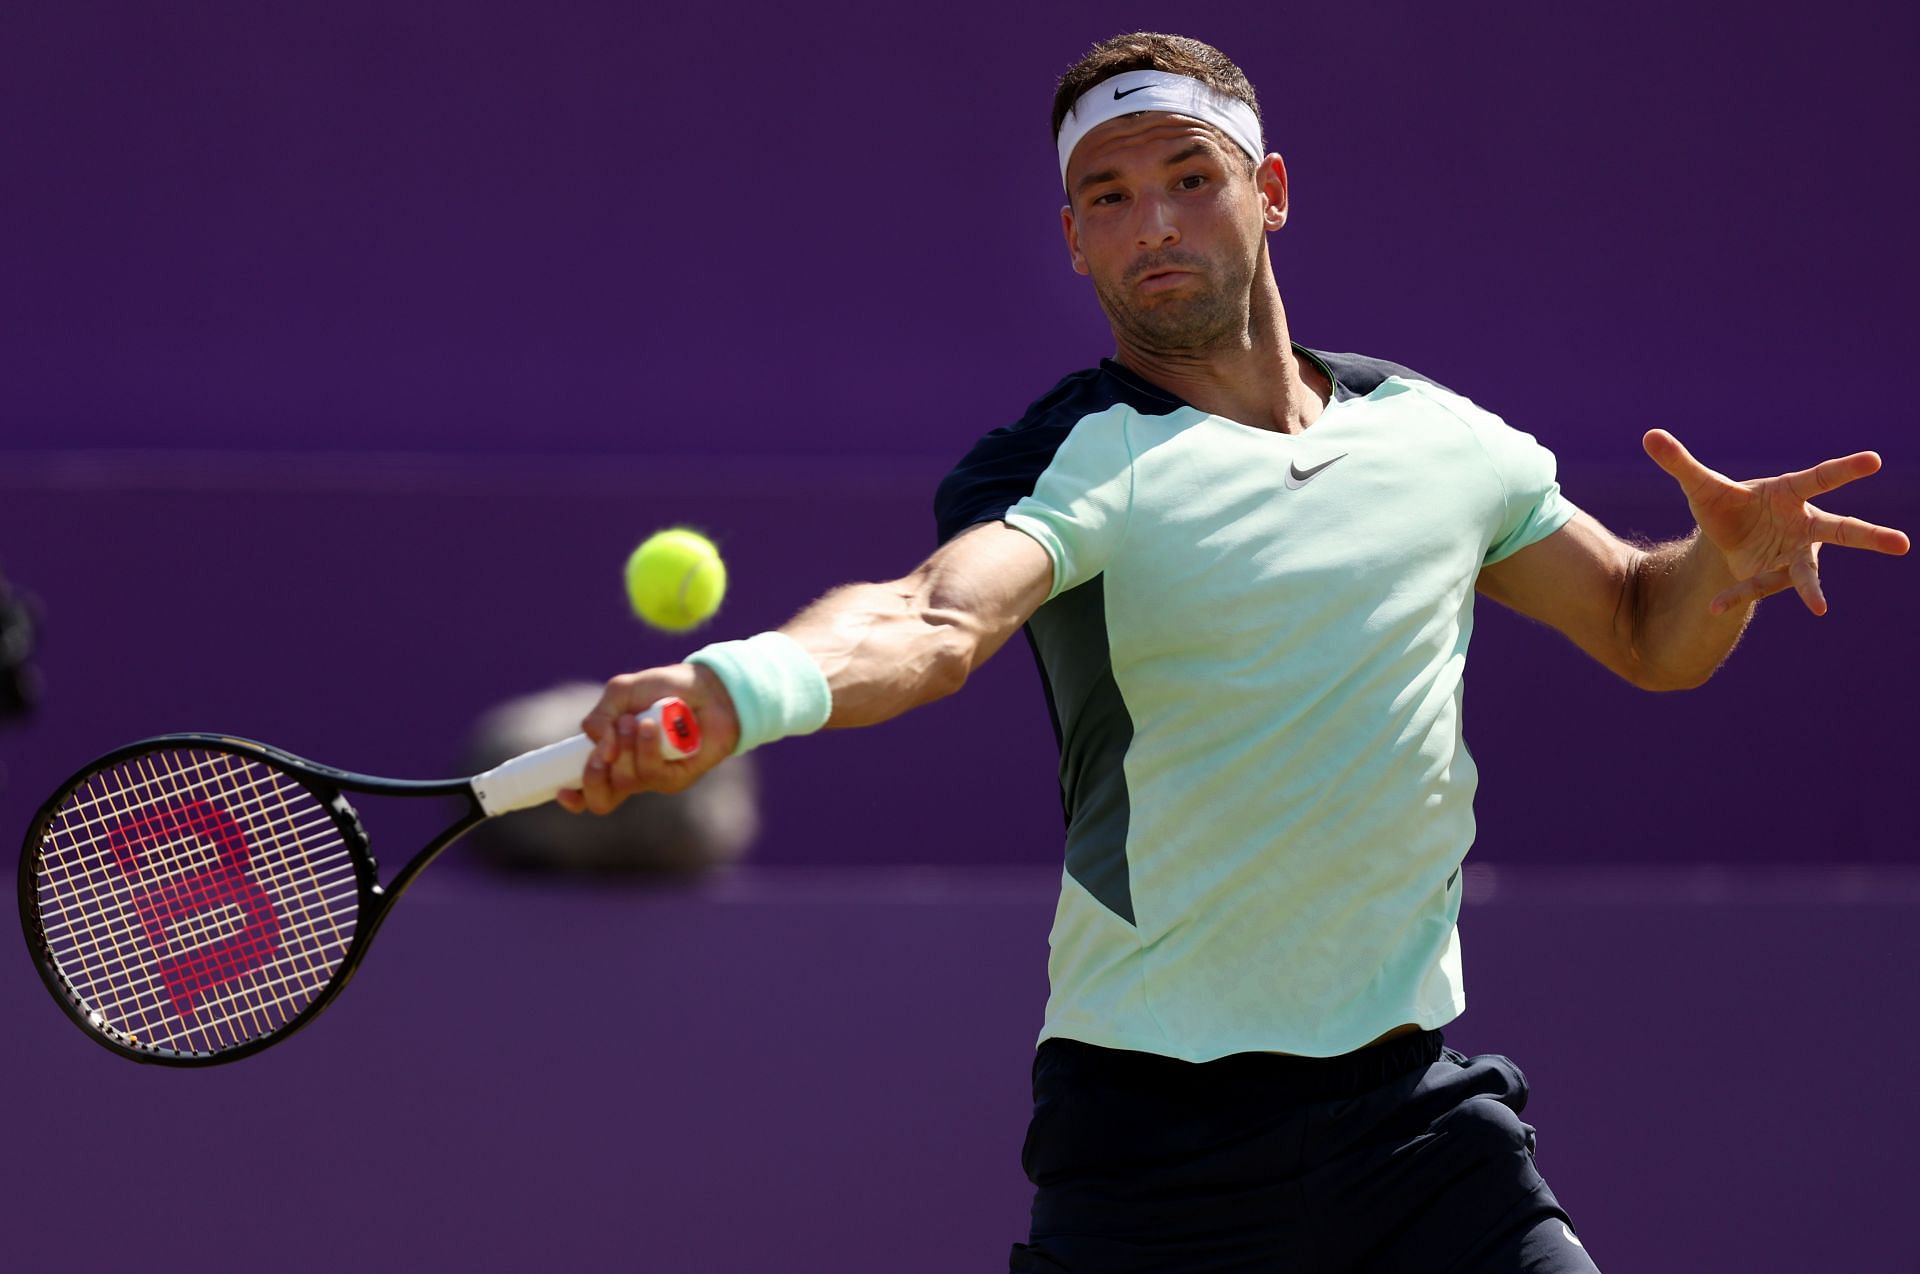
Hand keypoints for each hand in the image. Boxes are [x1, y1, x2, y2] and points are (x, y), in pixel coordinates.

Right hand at [554, 662, 741, 814]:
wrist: (706, 687)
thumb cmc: (663, 689)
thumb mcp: (621, 693)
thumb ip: (599, 716)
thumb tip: (596, 741)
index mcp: (610, 756)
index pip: (587, 790)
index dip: (573, 797)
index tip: (563, 790)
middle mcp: (630, 772)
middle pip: (602, 800)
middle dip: (593, 777)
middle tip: (602, 751)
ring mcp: (654, 777)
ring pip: (625, 782)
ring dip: (625, 749)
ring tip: (636, 720)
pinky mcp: (678, 778)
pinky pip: (653, 773)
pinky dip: (647, 747)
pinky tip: (652, 726)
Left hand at [1643, 429, 1909, 614]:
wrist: (1724, 536)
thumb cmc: (1727, 503)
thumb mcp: (1701, 486)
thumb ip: (1680, 462)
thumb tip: (1648, 435)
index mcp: (1791, 493)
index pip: (1822, 478)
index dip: (1846, 469)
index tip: (1873, 460)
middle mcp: (1802, 524)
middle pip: (1841, 530)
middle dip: (1870, 537)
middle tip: (1901, 544)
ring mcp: (1793, 554)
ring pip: (1808, 572)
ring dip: (1812, 589)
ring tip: (1819, 609)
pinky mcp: (1775, 577)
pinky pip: (1758, 588)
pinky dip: (1735, 597)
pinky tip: (1714, 608)